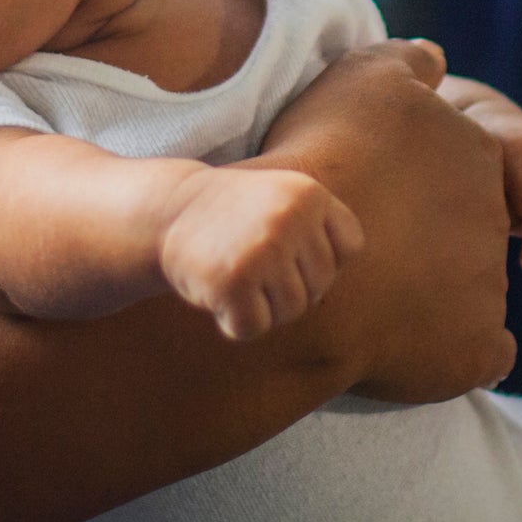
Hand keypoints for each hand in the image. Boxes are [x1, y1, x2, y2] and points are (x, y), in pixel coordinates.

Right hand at [158, 167, 363, 340]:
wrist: (168, 211)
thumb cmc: (233, 213)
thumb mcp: (283, 200)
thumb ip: (320, 230)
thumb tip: (352, 294)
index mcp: (309, 194)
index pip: (349, 247)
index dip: (322, 258)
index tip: (290, 251)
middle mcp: (290, 219)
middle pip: (321, 285)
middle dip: (290, 287)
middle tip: (253, 266)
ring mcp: (262, 250)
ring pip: (291, 311)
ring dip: (264, 307)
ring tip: (237, 277)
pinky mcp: (233, 282)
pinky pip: (255, 327)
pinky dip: (235, 323)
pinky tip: (218, 295)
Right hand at [259, 51, 519, 403]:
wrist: (288, 258)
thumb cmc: (322, 164)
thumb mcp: (359, 81)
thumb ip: (406, 60)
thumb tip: (439, 58)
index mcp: (477, 155)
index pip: (464, 168)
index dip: (415, 183)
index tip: (374, 195)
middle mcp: (495, 218)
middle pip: (468, 228)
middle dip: (430, 237)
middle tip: (370, 247)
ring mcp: (491, 288)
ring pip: (471, 289)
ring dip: (434, 293)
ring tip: (370, 296)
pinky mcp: (477, 348)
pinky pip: (481, 350)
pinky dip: (455, 351)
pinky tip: (406, 341)